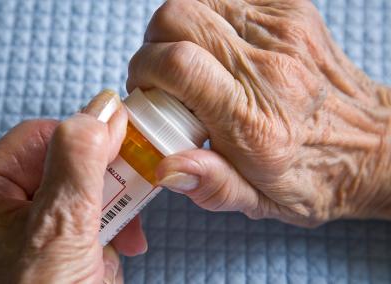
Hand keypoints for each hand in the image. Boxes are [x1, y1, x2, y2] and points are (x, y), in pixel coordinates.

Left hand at [0, 91, 146, 282]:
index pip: (39, 136)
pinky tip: (109, 253)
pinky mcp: (44, 243)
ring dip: (109, 209)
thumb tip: (102, 107)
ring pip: (79, 188)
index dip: (86, 142)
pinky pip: (83, 215)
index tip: (126, 148)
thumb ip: (80, 159)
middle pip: (62, 161)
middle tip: (124, 202)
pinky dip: (106, 230)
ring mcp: (19, 226)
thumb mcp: (63, 227)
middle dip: (102, 185)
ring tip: (119, 238)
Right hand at [127, 0, 390, 225]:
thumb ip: (212, 185)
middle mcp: (270, 69)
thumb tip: (165, 166)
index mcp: (254, 123)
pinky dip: (208, 16)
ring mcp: (283, 31)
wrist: (372, 143)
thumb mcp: (261, 202)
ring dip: (179, 28)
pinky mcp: (290, 11)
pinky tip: (217, 46)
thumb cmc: (314, 175)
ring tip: (189, 59)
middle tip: (163, 75)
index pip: (179, 65)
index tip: (146, 90)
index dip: (146, 68)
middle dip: (154, 43)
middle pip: (180, 18)